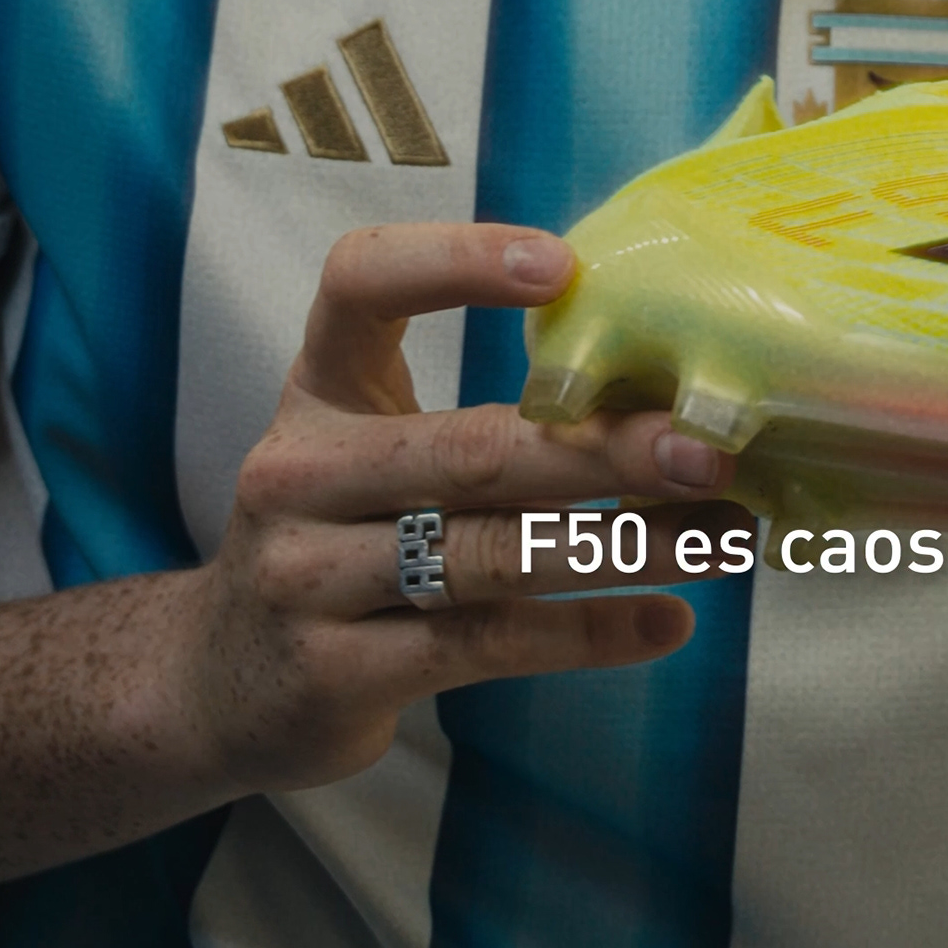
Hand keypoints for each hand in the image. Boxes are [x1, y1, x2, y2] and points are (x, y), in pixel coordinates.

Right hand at [176, 220, 744, 796]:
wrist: (218, 684)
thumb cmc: (335, 540)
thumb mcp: (367, 455)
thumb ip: (473, 422)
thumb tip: (657, 395)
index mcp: (318, 392)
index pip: (359, 285)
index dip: (455, 262)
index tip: (563, 263)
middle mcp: (303, 473)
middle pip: (471, 448)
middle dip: (606, 446)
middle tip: (712, 447)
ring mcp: (313, 577)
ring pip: (494, 553)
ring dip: (626, 545)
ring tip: (729, 538)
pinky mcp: (339, 671)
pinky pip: (487, 643)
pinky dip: (588, 632)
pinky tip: (668, 620)